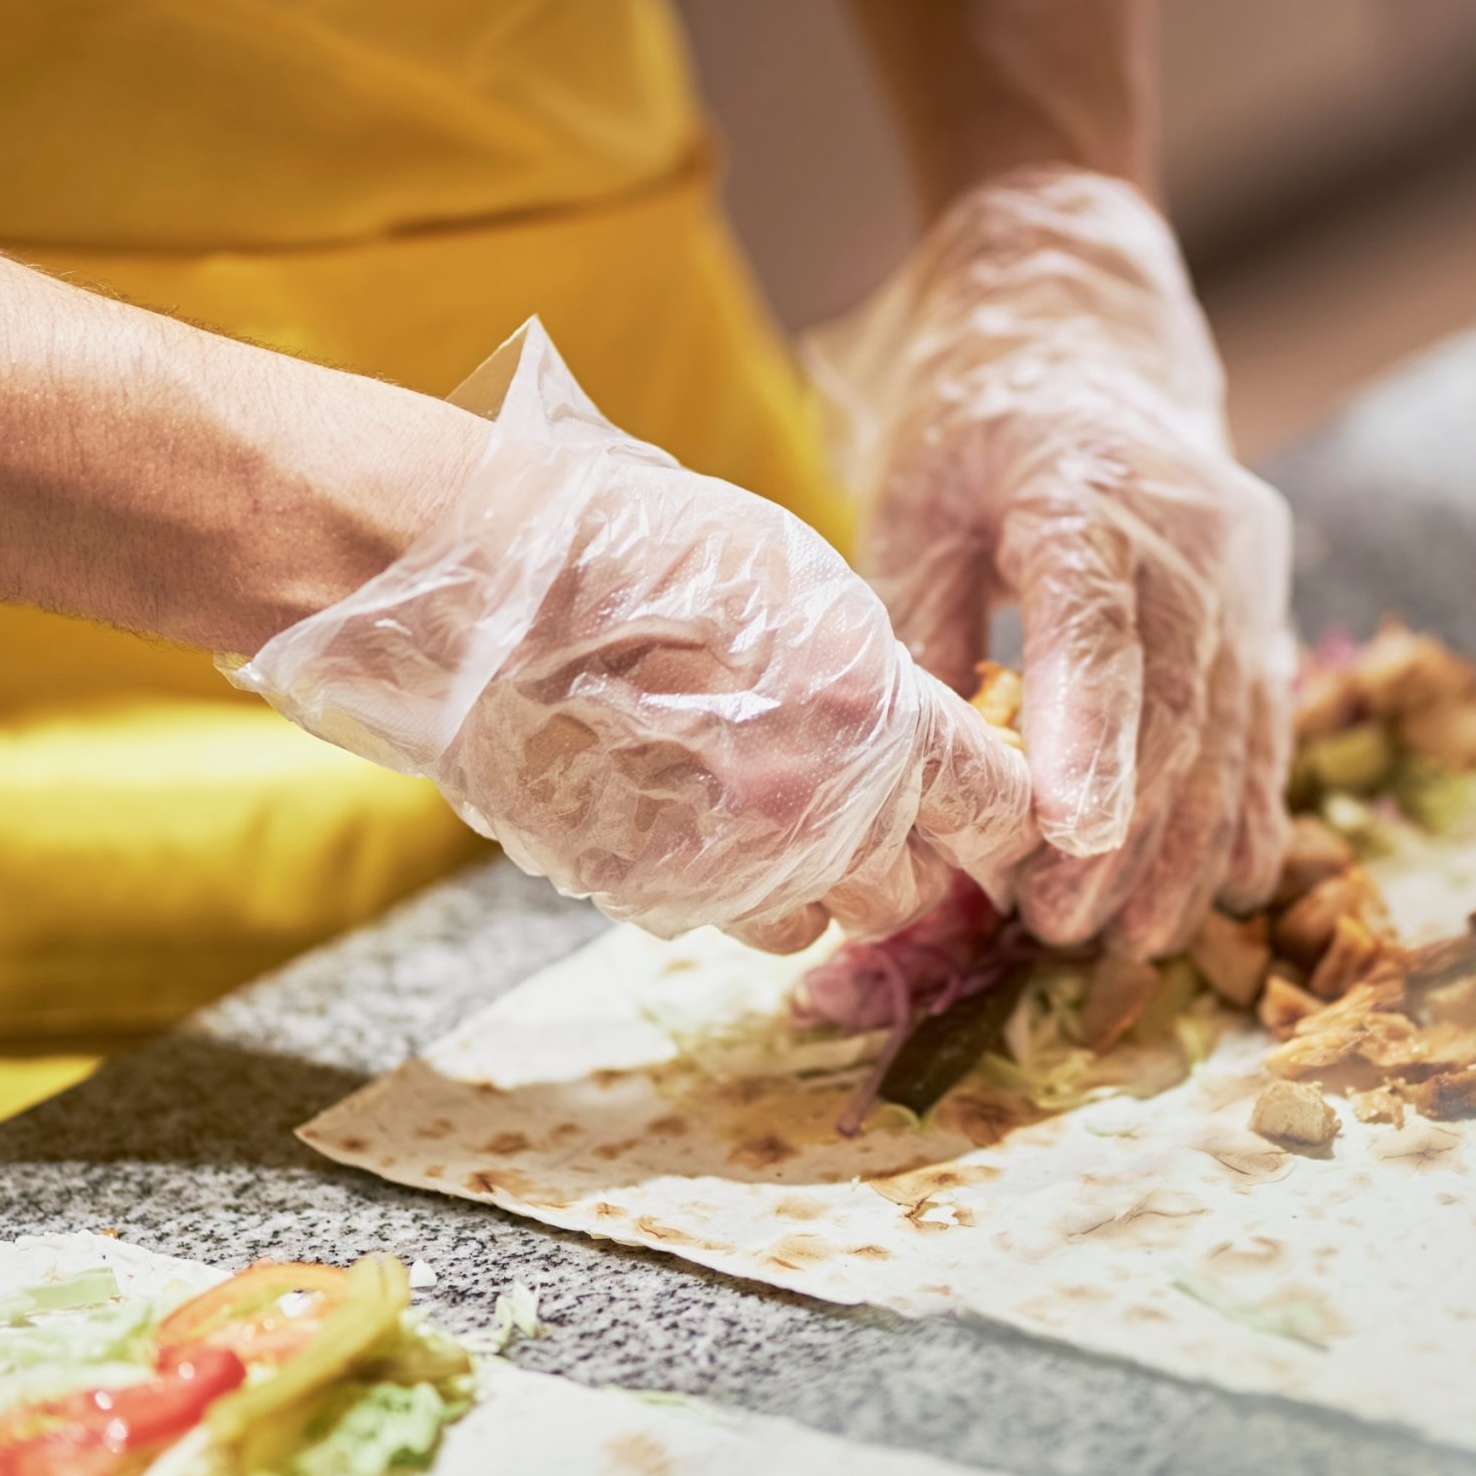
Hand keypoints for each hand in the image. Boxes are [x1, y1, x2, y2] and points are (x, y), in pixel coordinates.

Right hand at [225, 321, 1033, 951]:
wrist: (477, 594)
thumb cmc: (639, 554)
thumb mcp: (798, 587)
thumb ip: (872, 679)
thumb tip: (909, 731)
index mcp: (879, 721)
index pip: (998, 807)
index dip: (997, 811)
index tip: (985, 803)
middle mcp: (817, 817)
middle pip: (914, 890)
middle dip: (903, 854)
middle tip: (865, 802)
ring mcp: (727, 871)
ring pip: (817, 921)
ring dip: (809, 882)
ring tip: (760, 806)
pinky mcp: (646, 898)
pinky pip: (720, 919)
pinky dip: (720, 886)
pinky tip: (684, 816)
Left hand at [809, 166, 1294, 958]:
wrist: (1082, 317)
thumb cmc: (974, 414)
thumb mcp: (915, 497)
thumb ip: (926, 627)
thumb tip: (919, 771)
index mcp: (1085, 489)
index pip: (1096, 633)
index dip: (1089, 743)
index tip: (1070, 842)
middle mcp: (1189, 528)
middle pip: (1171, 700)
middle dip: (1128, 831)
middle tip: (1069, 931)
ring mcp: (1242, 562)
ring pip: (1228, 722)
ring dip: (1189, 839)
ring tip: (1147, 936)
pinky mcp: (1262, 593)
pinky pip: (1264, 712)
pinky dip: (1248, 800)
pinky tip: (1232, 879)